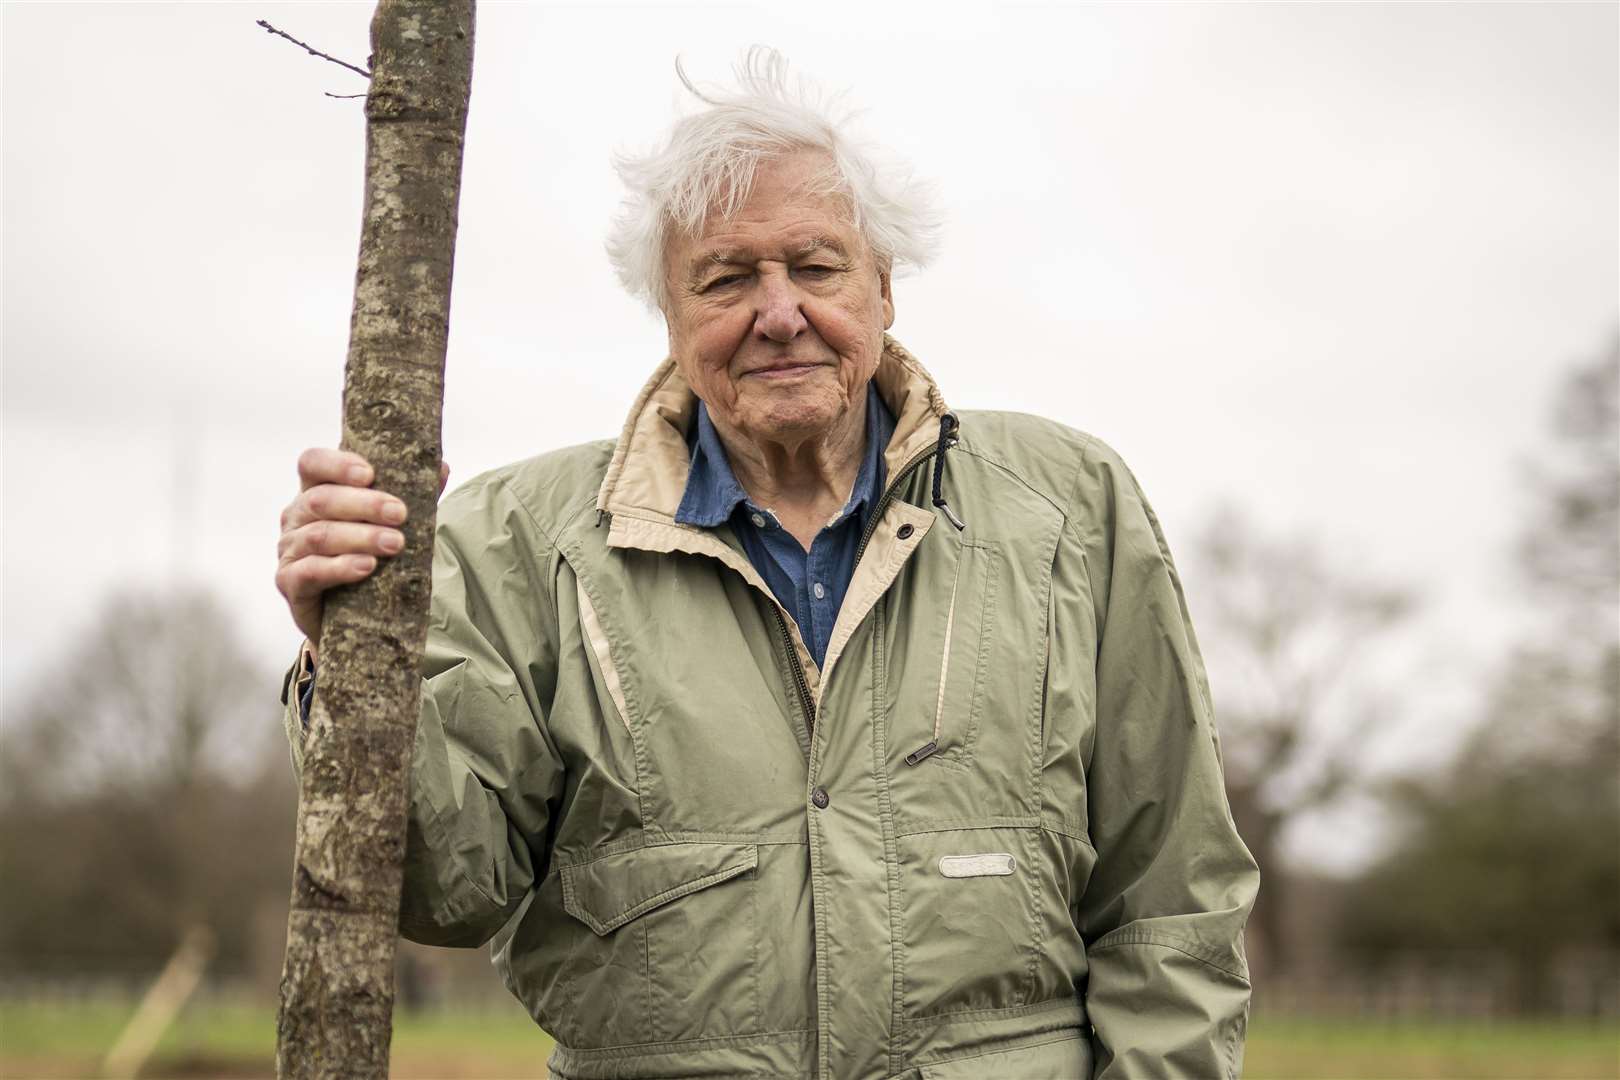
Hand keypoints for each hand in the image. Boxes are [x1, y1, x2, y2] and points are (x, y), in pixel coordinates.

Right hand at [276, 449, 449, 656]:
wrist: (349, 615)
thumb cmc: (368, 556)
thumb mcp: (388, 524)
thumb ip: (412, 496)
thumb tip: (442, 469)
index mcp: (316, 491)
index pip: (312, 463)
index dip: (337, 465)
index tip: (370, 474)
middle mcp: (296, 517)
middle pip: (321, 499)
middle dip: (364, 504)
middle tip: (400, 513)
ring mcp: (289, 550)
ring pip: (319, 535)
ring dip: (360, 537)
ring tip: (395, 543)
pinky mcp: (289, 582)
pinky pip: (310, 571)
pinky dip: (339, 568)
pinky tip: (366, 567)